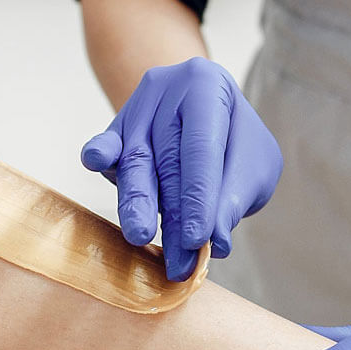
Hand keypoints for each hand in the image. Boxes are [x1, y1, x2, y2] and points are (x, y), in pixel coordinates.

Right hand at [81, 57, 281, 280]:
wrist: (207, 111)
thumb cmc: (236, 139)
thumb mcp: (255, 163)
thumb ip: (237, 195)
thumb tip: (218, 241)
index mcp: (207, 86)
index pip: (202, 148)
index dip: (199, 197)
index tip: (198, 241)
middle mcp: (168, 90)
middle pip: (167, 158)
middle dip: (173, 215)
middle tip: (176, 261)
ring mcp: (138, 107)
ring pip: (136, 159)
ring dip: (137, 204)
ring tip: (140, 236)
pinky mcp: (116, 128)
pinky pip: (107, 144)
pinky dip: (101, 155)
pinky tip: (96, 162)